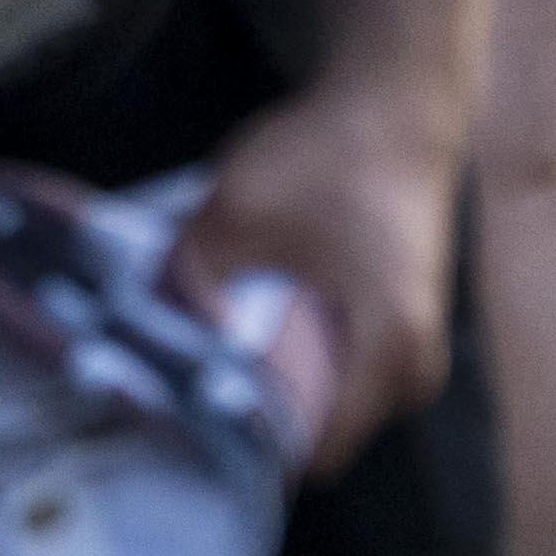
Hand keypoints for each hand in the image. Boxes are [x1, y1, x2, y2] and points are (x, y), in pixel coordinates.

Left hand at [175, 74, 463, 448]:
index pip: (313, 451)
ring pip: (325, 394)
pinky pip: (338, 364)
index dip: (244, 441)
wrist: (397, 104)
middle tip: (182, 379)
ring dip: (269, 375)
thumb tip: (141, 337)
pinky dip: (292, 349)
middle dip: (251, 409)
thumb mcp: (236, 213)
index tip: (187, 418)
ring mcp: (412, 350)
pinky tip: (243, 316)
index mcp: (389, 357)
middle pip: (318, 427)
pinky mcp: (397, 324)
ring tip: (206, 343)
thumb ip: (190, 280)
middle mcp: (414, 372)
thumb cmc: (328, 157)